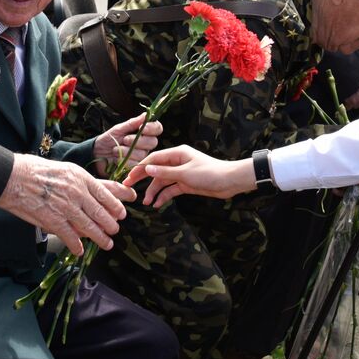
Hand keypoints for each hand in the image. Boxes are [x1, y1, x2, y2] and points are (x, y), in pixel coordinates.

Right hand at [0, 153, 133, 254]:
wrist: (14, 177)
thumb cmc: (35, 171)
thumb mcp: (64, 169)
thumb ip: (79, 182)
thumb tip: (91, 193)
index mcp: (81, 178)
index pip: (106, 194)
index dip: (117, 205)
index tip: (122, 213)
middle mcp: (78, 192)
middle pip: (102, 213)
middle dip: (111, 225)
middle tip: (115, 230)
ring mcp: (67, 208)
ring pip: (90, 227)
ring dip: (100, 238)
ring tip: (107, 244)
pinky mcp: (54, 220)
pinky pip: (70, 237)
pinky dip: (77, 246)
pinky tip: (80, 251)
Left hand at [93, 113, 162, 174]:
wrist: (97, 153)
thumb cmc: (109, 139)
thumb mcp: (119, 129)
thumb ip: (132, 123)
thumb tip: (145, 115)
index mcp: (144, 133)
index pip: (157, 129)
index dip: (152, 128)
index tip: (142, 127)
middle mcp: (145, 145)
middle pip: (153, 142)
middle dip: (137, 141)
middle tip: (124, 140)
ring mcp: (141, 157)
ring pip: (142, 154)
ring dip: (127, 151)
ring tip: (116, 150)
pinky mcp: (135, 167)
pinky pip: (135, 163)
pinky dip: (123, 160)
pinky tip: (116, 158)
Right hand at [124, 146, 255, 206]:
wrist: (230, 182)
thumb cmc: (209, 173)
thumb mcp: (185, 174)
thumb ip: (165, 173)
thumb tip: (147, 170)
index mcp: (177, 154)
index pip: (153, 160)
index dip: (139, 168)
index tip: (128, 177)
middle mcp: (177, 162)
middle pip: (155, 170)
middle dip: (142, 179)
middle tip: (128, 188)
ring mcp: (182, 173)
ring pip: (162, 182)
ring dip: (154, 191)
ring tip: (146, 202)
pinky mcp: (187, 184)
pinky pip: (171, 189)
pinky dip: (164, 196)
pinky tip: (157, 204)